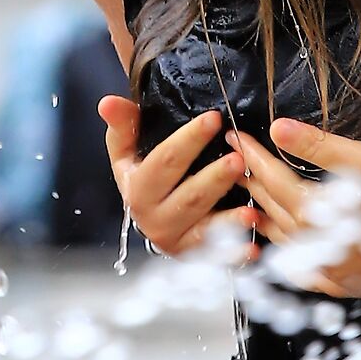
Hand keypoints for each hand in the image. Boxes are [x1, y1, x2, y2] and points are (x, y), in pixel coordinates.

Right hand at [99, 97, 257, 260]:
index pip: (165, 161)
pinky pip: (217, 255)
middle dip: (214, 178)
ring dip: (228, 220)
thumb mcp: (127, 151)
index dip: (189, 139)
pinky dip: (235, 254)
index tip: (214, 119)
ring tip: (251, 208)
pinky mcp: (194, 257)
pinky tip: (252, 250)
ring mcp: (175, 241)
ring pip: (205, 228)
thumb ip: (123, 125)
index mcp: (137, 190)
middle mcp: (154, 219)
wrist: (151, 215)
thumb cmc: (144, 175)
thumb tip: (108, 103)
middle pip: (189, 197)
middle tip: (239, 159)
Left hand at [237, 118, 360, 298]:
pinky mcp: (348, 286)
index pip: (272, 178)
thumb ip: (319, 146)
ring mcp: (331, 271)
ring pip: (284, 244)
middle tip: (238, 162)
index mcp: (315, 212)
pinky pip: (306, 275)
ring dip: (267, 219)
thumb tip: (280, 128)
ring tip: (254, 201)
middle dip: (254, 182)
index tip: (237, 137)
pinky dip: (291, 256)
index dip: (253, 154)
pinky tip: (290, 249)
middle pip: (272, 209)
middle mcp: (316, 247)